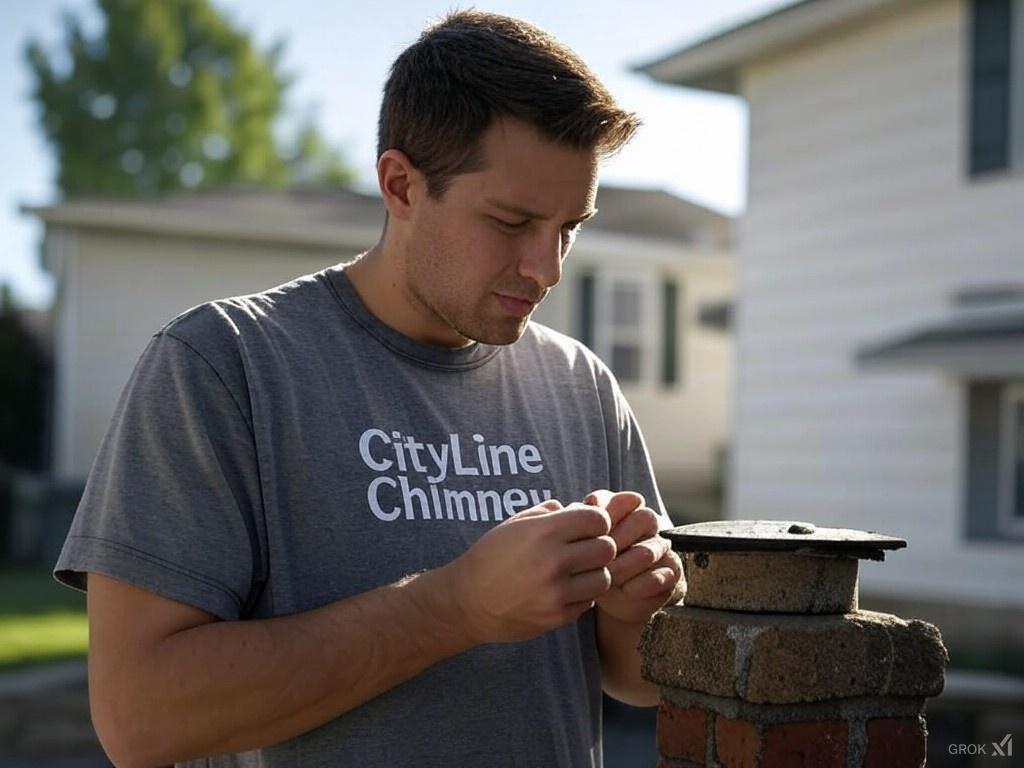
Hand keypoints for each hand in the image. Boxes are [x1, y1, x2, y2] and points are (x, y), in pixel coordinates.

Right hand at [446, 499, 616, 643]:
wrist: (467, 601)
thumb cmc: (492, 555)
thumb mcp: (516, 523)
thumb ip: (551, 513)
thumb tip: (581, 508)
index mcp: (543, 532)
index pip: (598, 519)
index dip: (596, 521)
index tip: (586, 527)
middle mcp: (553, 561)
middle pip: (607, 548)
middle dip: (599, 546)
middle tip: (585, 549)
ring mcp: (557, 592)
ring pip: (604, 578)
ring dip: (595, 573)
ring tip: (578, 571)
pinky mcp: (558, 616)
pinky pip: (589, 601)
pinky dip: (583, 594)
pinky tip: (566, 588)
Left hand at [584, 490, 683, 624]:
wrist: (610, 596)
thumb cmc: (587, 562)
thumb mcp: (577, 540)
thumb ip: (572, 521)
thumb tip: (563, 508)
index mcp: (626, 509)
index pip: (628, 499)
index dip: (608, 512)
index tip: (586, 530)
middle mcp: (647, 523)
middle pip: (644, 519)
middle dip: (616, 542)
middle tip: (594, 559)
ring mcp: (661, 546)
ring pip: (648, 550)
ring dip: (625, 566)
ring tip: (607, 576)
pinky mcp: (671, 572)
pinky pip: (662, 575)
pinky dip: (641, 584)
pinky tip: (625, 589)